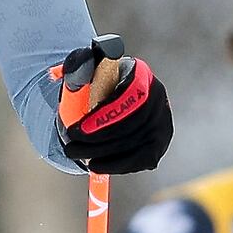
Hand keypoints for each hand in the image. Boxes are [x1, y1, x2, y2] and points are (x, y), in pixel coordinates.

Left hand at [54, 38, 171, 173]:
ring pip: (135, 143)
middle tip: (70, 147)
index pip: (127, 96)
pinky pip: (141, 158)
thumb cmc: (95, 87)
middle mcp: (157, 96)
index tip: (76, 130)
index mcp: (139, 73)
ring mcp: (162, 120)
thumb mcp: (84, 73)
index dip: (103, 117)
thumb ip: (77, 67)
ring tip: (76, 154)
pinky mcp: (160, 142)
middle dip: (97, 139)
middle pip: (132, 123)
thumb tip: (74, 66)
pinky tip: (97, 165)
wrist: (110, 103)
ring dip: (102, 153)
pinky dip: (117, 164)